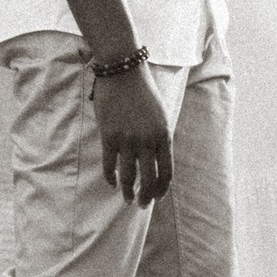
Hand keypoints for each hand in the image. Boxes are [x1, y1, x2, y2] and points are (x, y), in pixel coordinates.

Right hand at [93, 61, 172, 203]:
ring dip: (128, 191)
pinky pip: (110, 165)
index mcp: (164, 135)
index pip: (167, 172)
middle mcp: (147, 140)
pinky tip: (112, 182)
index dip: (162, 189)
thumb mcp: (160, 114)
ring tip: (127, 198)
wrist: (123, 71)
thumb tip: (157, 160)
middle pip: (149, 179)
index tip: (156, 196)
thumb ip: (160, 137)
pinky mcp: (109, 136)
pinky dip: (110, 177)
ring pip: (128, 176)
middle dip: (146, 196)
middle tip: (141, 204)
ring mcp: (127, 139)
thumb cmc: (143, 91)